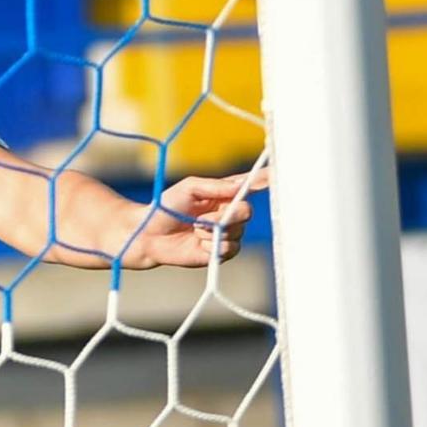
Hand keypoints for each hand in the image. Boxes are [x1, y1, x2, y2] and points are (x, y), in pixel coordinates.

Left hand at [134, 168, 268, 267]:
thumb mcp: (189, 188)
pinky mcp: (220, 252)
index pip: (250, 185)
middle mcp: (228, 212)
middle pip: (247, 211)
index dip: (265, 180)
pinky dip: (213, 245)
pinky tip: (198, 242)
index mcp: (224, 193)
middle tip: (204, 218)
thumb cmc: (166, 206)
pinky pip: (230, 248)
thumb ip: (215, 186)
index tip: (275, 175)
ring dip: (214, 231)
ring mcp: (226, 233)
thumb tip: (241, 185)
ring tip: (194, 229)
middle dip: (228, 215)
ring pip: (238, 231)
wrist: (150, 235)